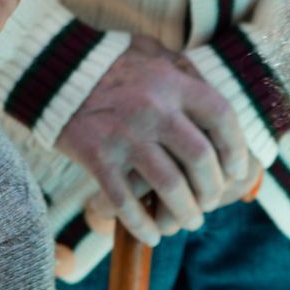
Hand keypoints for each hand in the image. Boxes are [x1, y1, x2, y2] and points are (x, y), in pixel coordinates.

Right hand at [56, 35, 250, 245]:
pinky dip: (142, 224)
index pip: (222, 117)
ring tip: (190, 222)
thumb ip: (185, 72)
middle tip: (211, 203)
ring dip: (185, 211)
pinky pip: (125, 201)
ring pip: (170, 186)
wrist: (52, 67)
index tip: (237, 170)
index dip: (236, 148)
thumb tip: (216, 104)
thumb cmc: (110, 62)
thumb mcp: (154, 53)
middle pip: (200, 158)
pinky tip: (152, 236)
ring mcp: (124, 135)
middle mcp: (154, 109)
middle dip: (213, 188)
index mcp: (173, 83)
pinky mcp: (97, 157)